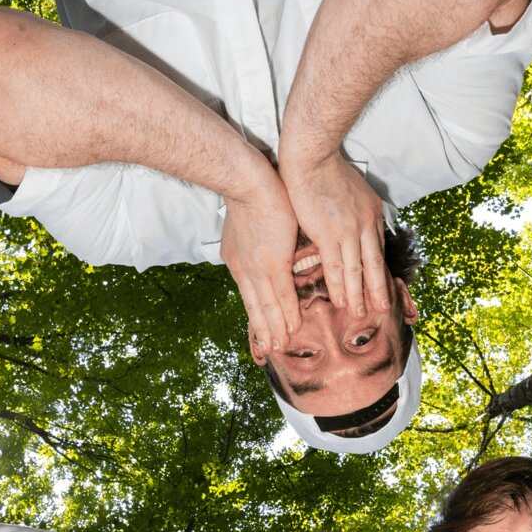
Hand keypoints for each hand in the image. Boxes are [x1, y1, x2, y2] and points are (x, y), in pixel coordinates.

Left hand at [219, 170, 302, 360]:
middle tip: (270, 350)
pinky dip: (287, 311)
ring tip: (281, 346)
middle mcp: (244, 269)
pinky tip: (293, 326)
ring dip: (275, 327)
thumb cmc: (252, 193)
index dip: (256, 314)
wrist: (249, 181)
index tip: (261, 331)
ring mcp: (257, 268)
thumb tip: (265, 247)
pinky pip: (281, 293)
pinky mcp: (271, 262)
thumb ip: (258, 242)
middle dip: (263, 329)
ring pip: (267, 305)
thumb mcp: (249, 224)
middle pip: (255, 306)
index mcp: (238, 260)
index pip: (248, 293)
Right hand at [281, 155, 388, 317]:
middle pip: (375, 264)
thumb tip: (358, 225)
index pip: (378, 249)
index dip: (380, 270)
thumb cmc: (327, 170)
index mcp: (373, 214)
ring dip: (359, 295)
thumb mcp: (356, 190)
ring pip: (358, 271)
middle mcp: (366, 225)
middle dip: (379, 290)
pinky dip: (339, 287)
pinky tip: (339, 301)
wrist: (312, 159)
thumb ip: (359, 211)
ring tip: (359, 313)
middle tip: (383, 309)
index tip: (383, 286)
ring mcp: (350, 231)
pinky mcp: (330, 235)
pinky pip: (336, 268)